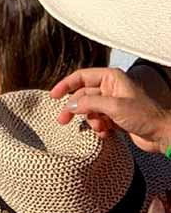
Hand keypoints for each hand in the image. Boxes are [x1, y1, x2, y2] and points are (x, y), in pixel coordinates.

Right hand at [51, 67, 170, 153]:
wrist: (162, 135)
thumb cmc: (144, 115)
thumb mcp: (113, 106)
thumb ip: (89, 103)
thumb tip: (70, 105)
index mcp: (110, 77)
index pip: (81, 77)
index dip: (65, 85)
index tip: (53, 96)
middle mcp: (110, 88)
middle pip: (83, 95)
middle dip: (75, 108)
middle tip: (62, 120)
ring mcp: (113, 103)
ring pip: (90, 110)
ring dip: (91, 120)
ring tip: (99, 128)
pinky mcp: (116, 118)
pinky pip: (98, 120)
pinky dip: (99, 127)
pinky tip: (106, 133)